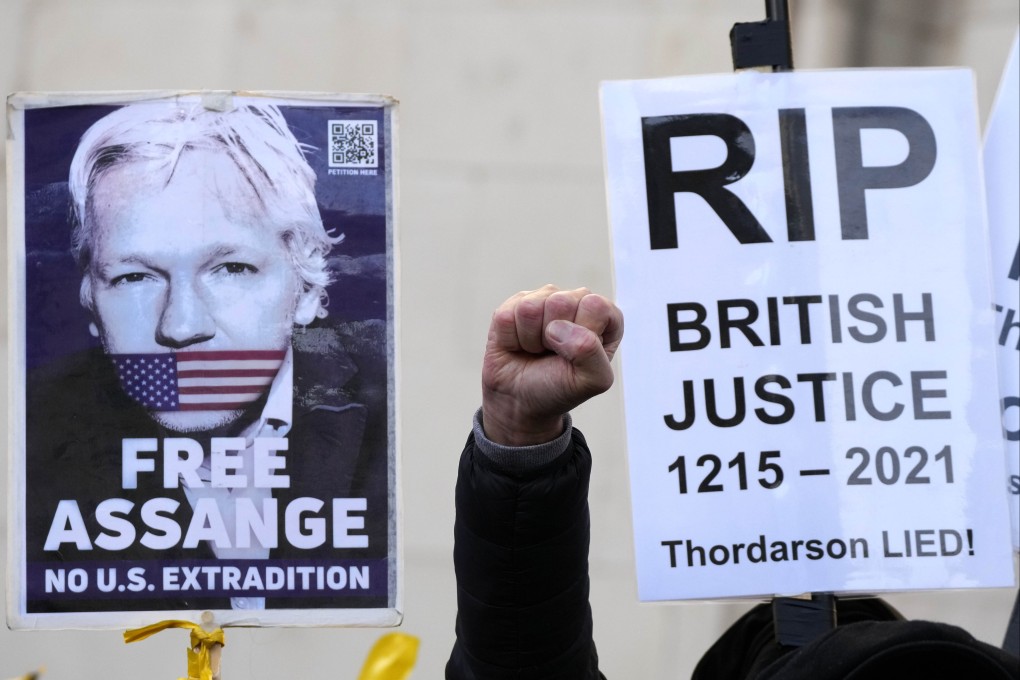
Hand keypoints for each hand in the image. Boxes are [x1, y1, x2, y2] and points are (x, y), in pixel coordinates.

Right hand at [481, 285, 623, 445]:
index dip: (582, 335)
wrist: (521, 400)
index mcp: (603, 314)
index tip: (576, 356)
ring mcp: (541, 299)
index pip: (595, 306)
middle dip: (553, 339)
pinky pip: (506, 317)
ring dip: (530, 340)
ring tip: (536, 350)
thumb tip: (560, 327)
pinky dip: (510, 340)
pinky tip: (518, 346)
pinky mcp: (512, 305)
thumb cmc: (560, 387)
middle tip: (552, 354)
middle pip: (560, 302)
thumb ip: (592, 353)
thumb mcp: (592, 381)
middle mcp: (574, 300)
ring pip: (530, 308)